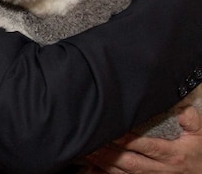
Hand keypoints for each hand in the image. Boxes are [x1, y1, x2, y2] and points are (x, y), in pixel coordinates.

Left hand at [84, 105, 201, 172]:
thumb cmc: (198, 152)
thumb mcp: (201, 134)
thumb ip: (191, 120)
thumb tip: (182, 110)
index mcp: (173, 155)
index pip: (149, 147)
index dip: (130, 140)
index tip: (114, 131)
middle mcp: (162, 170)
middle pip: (132, 163)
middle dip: (110, 153)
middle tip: (92, 142)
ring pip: (125, 173)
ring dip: (105, 164)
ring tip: (88, 152)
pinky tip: (93, 167)